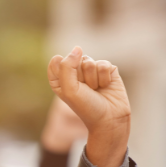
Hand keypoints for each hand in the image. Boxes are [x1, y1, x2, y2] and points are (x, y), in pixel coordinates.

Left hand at [47, 47, 129, 166]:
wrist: (109, 118)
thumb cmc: (86, 107)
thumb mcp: (69, 89)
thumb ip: (67, 66)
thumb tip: (77, 48)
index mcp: (60, 79)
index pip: (56, 62)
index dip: (64, 74)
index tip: (70, 87)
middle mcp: (74, 74)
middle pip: (74, 60)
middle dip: (80, 76)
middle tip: (85, 90)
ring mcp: (91, 71)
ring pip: (89, 61)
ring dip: (93, 78)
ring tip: (96, 90)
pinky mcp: (107, 69)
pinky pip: (103, 64)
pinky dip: (104, 77)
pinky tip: (106, 86)